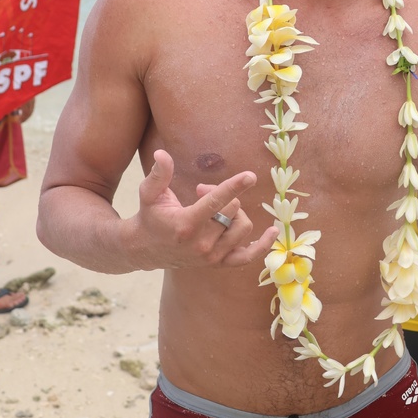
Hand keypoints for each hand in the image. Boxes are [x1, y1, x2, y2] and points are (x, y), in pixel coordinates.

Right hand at [126, 149, 278, 270]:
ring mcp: (212, 256)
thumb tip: (161, 154)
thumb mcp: (149, 193)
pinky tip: (273, 231)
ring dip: (235, 212)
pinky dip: (262, 245)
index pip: (216, 203)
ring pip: (243, 227)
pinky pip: (247, 256)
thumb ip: (158, 174)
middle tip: (203, 190)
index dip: (234, 186)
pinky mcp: (218, 264)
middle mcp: (201, 243)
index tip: (250, 176)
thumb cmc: (149, 215)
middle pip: (232, 210)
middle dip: (225, 194)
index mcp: (186, 224)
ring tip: (216, 208)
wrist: (144, 249)